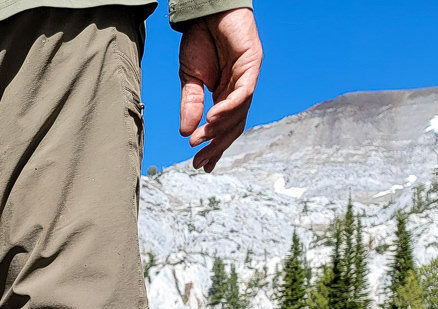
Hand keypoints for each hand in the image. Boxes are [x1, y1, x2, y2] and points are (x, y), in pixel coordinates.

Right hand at [178, 7, 261, 171]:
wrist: (205, 13)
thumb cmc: (199, 42)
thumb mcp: (189, 79)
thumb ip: (191, 104)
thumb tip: (186, 131)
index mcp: (224, 95)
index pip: (223, 127)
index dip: (213, 146)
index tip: (200, 164)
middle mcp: (239, 89)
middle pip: (234, 125)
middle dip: (217, 145)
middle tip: (201, 160)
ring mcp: (248, 78)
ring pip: (239, 112)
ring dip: (219, 128)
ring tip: (201, 139)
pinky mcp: (252, 64)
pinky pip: (243, 93)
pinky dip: (228, 108)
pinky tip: (212, 118)